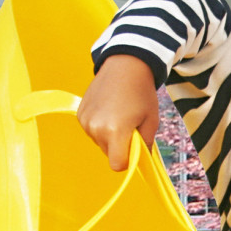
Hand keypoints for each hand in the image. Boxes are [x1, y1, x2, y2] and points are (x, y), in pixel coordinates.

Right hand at [77, 55, 160, 171]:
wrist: (124, 65)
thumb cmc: (142, 93)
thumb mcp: (151, 121)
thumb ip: (145, 145)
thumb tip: (143, 163)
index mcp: (115, 131)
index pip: (117, 165)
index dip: (128, 161)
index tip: (134, 149)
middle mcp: (96, 128)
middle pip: (108, 154)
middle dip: (120, 146)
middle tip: (129, 125)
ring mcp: (85, 121)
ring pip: (100, 143)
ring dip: (109, 136)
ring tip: (119, 114)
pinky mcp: (80, 114)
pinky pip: (92, 131)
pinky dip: (100, 126)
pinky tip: (108, 109)